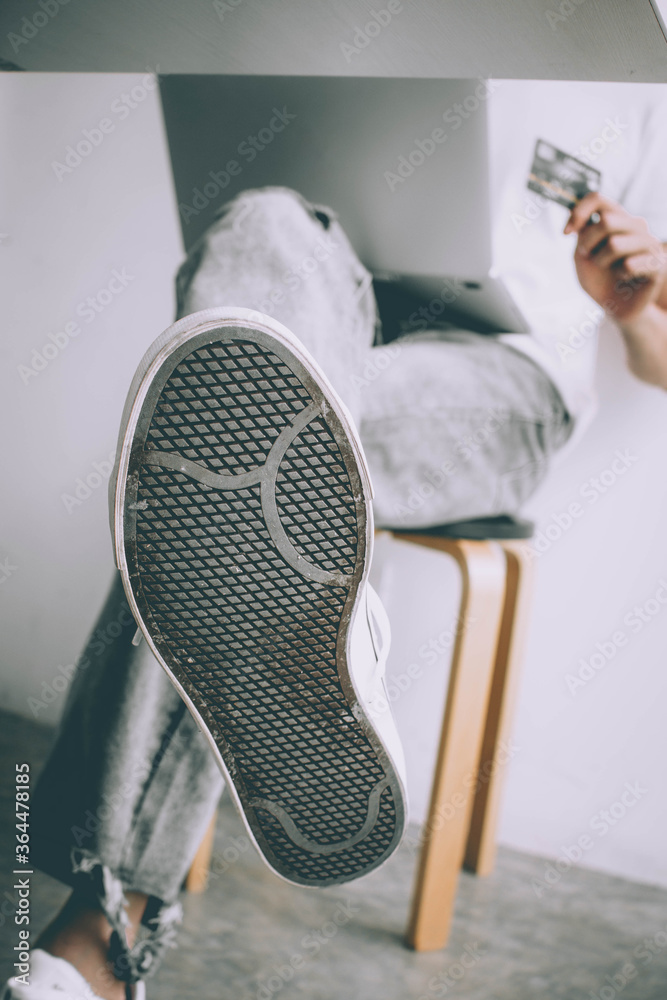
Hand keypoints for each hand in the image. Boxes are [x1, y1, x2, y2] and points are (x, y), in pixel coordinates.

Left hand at [564, 193, 666, 322]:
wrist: (617, 308)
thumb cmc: (600, 280)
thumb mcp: (583, 255)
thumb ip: (581, 232)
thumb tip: (576, 211)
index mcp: (617, 219)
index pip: (598, 199)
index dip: (579, 212)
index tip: (566, 233)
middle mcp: (635, 226)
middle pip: (606, 220)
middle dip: (587, 244)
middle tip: (590, 258)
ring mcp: (649, 242)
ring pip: (615, 243)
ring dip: (602, 262)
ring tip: (609, 270)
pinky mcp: (657, 263)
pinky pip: (630, 265)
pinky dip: (619, 276)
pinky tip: (624, 279)